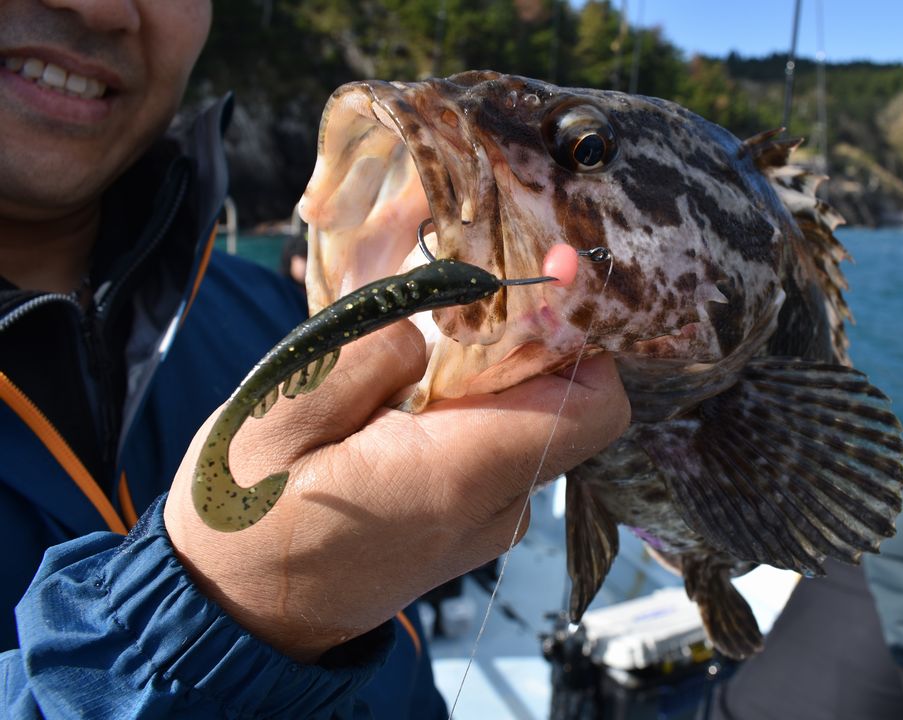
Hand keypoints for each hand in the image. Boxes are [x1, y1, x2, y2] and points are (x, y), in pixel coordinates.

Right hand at [164, 320, 629, 662]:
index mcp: (457, 474)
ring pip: (525, 419)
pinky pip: (495, 447)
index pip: (593, 405)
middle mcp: (495, 505)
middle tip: (439, 308)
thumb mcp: (277, 415)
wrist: (237, 616)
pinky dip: (465, 411)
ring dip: (481, 376)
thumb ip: (367, 354)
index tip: (531, 287)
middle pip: (559, 399)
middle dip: (515, 342)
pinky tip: (397, 403)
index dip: (581, 337)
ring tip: (401, 362)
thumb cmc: (243, 520)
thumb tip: (431, 326)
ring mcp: (487, 520)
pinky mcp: (469, 523)